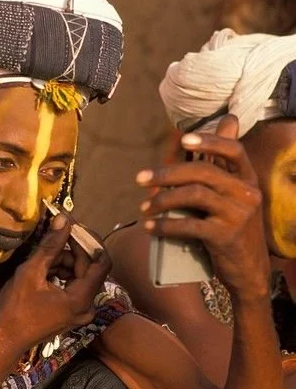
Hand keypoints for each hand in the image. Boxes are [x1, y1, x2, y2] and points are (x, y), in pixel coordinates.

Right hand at [0, 214, 110, 360]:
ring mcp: (81, 311)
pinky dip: (62, 274)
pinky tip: (44, 271)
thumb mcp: (31, 272)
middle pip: (90, 268)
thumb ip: (51, 245)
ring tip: (43, 258)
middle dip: (73, 251)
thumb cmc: (16, 308)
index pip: (102, 262)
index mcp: (82, 298)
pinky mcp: (72, 313)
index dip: (91, 241)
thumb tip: (64, 218)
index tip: (73, 227)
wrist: (5, 341)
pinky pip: (74, 286)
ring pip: (81, 276)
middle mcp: (88, 306)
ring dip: (65, 262)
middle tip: (53, 238)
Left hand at [137, 115, 269, 300]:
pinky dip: (165, 225)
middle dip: (167, 173)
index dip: (209, 141)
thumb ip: (224, 162)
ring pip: (193, 195)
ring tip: (143, 207)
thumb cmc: (233, 225)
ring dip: (162, 199)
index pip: (233, 149)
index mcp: (248, 178)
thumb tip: (227, 119)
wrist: (249, 269)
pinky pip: (189, 225)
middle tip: (140, 179)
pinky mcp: (225, 236)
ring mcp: (238, 214)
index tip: (182, 140)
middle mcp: (247, 193)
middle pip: (203, 171)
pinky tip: (150, 227)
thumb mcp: (234, 194)